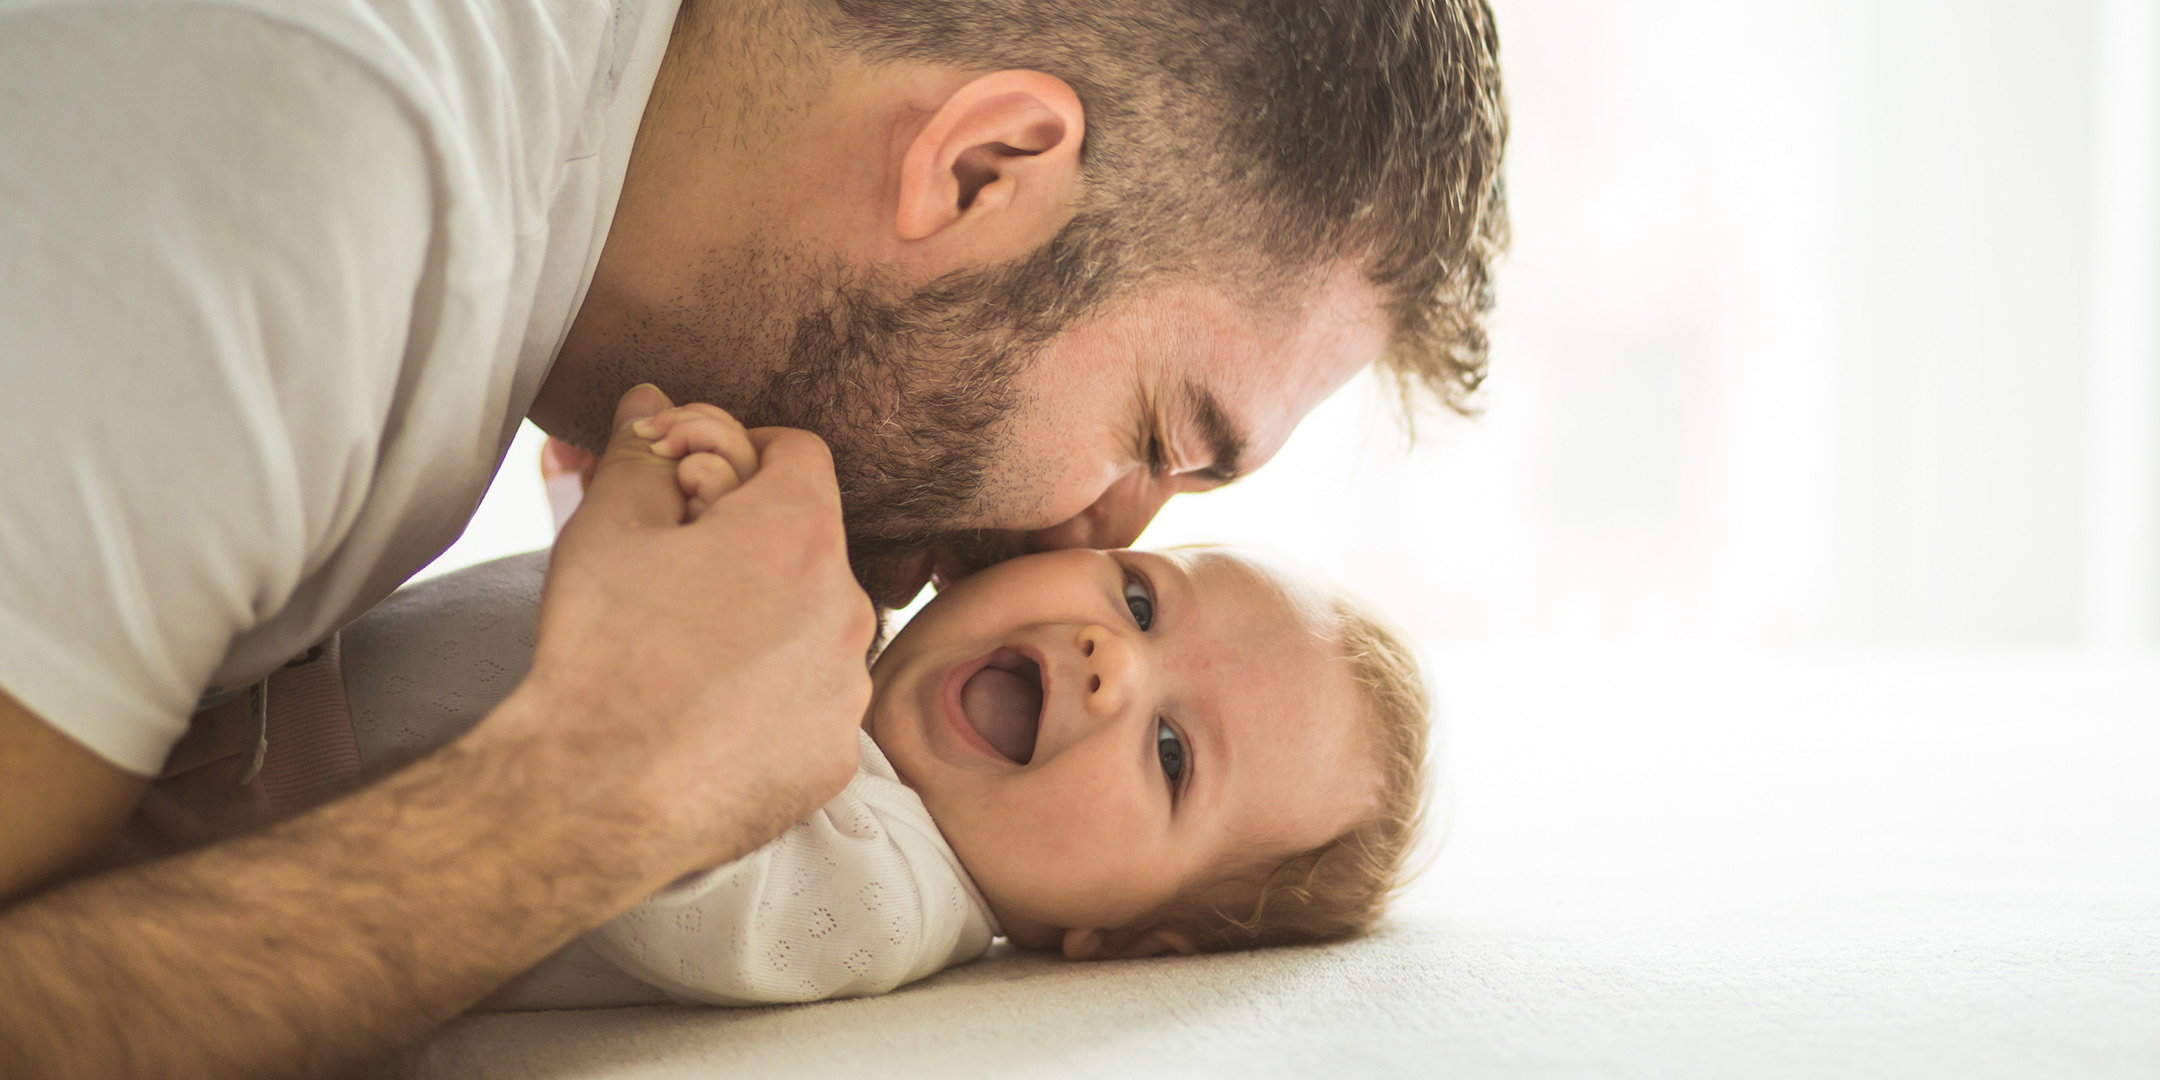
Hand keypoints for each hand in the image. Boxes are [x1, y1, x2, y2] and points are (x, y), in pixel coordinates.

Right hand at [512, 385, 874, 873]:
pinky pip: (813, 704)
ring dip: (766, 621)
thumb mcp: (607, 527)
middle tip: (677, 570)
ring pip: (814, 626)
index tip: (695, 485)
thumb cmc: (600, 652)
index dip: (741, 454)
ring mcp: (849, 690)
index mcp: (801, 535)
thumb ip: (641, 451)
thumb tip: (651, 401)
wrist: (592, 797)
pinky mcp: (836, 758)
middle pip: (808, 543)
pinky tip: (709, 713)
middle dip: (750, 542)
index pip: (798, 453)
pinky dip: (772, 697)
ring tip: (687, 649)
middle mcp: (848, 608)